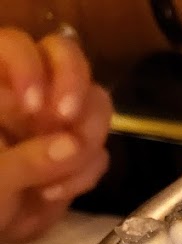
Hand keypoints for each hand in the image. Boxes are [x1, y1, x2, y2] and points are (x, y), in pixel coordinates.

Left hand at [0, 29, 111, 243]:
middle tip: (68, 122)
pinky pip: (100, 152)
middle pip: (65, 56)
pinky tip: (56, 193)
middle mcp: (27, 90)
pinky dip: (86, 174)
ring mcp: (56, 120)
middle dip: (73, 88)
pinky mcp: (78, 152)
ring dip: (87, 137)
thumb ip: (24, 159)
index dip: (31, 68)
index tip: (32, 108)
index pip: (17, 47)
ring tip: (59, 172)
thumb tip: (69, 144)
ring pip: (95, 102)